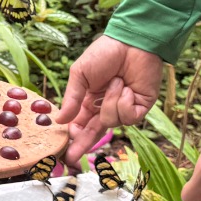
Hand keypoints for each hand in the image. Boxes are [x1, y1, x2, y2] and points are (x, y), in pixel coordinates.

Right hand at [55, 35, 163, 163]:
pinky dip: (125, 102)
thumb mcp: (80, 74)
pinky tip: (128, 88)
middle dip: (83, 144)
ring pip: (112, 122)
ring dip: (112, 101)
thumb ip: (72, 98)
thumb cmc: (105, 53)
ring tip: (117, 82)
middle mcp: (106, 107)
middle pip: (94, 132)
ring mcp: (124, 108)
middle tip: (73, 157)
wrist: (132, 42)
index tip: (65, 147)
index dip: (74, 136)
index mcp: (89, 100)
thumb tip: (60, 120)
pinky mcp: (141, 108)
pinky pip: (128, 117)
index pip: (80, 123)